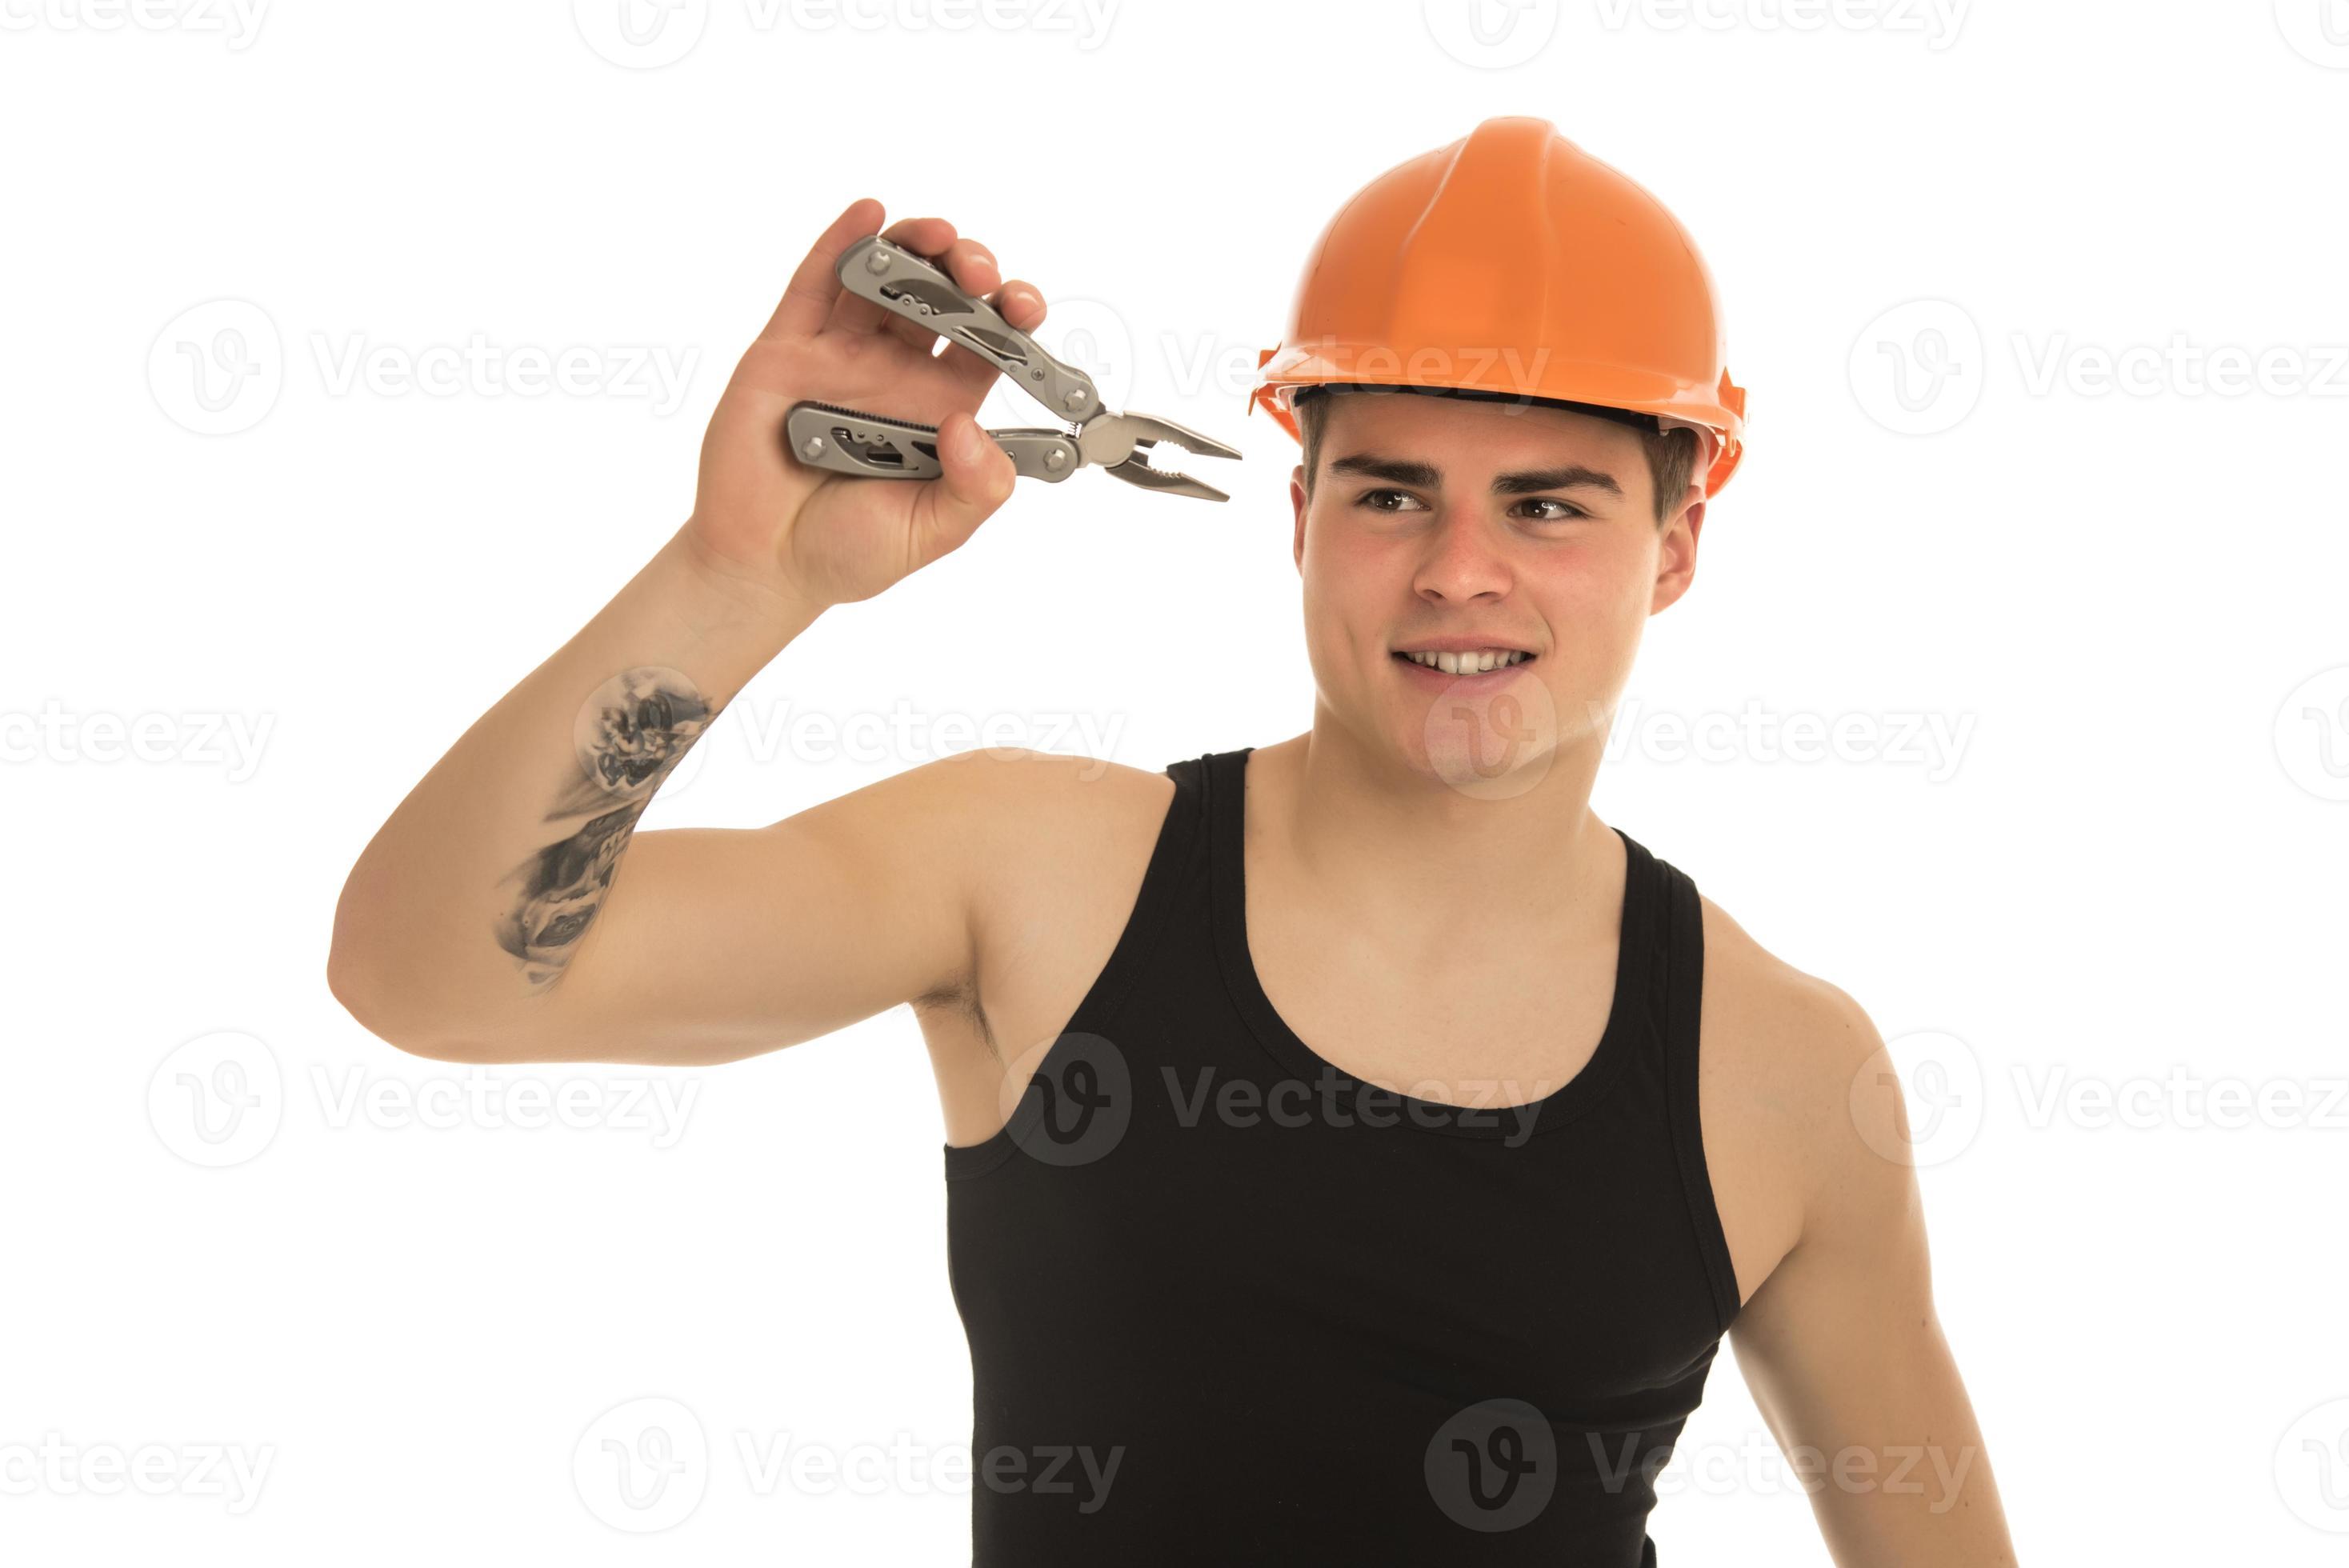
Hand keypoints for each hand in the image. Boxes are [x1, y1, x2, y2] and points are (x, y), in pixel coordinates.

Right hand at [684, 198, 1043, 610]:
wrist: (764, 567)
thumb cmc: (847, 550)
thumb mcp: (932, 532)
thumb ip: (974, 489)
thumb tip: (970, 425)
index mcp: (938, 407)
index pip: (986, 342)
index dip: (1010, 316)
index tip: (1024, 306)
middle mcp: (893, 372)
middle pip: (939, 295)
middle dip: (967, 269)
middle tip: (979, 273)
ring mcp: (839, 355)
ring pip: (881, 278)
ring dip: (914, 245)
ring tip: (936, 236)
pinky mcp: (785, 350)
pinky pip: (814, 284)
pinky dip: (841, 243)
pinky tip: (870, 214)